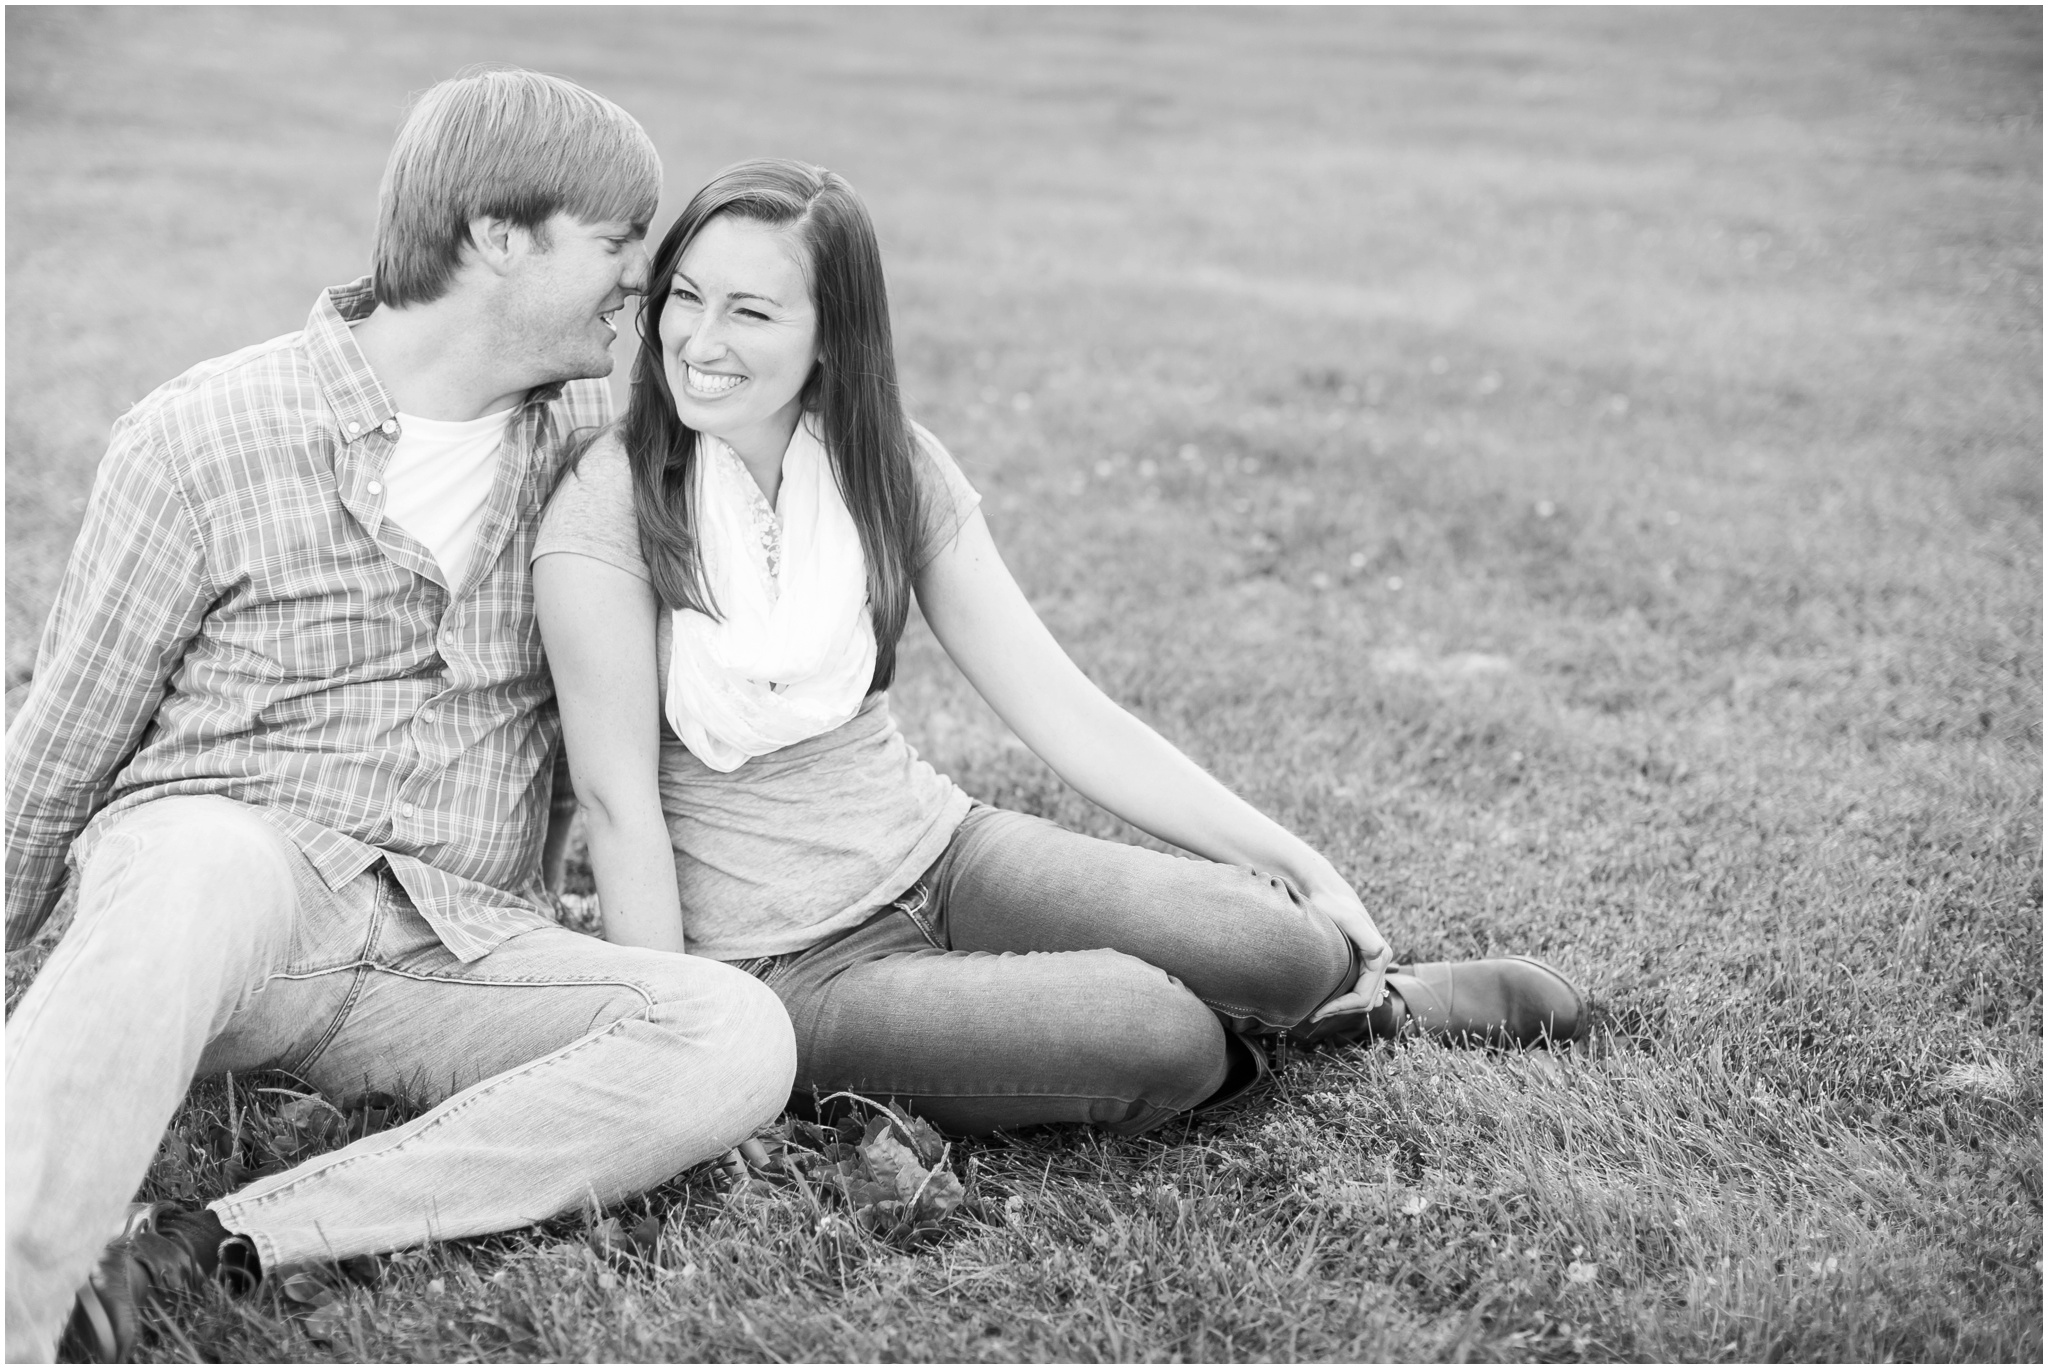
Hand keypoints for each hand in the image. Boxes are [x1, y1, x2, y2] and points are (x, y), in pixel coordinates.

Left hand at [1302, 879, 1393, 1022]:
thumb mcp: (1348, 919)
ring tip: (1318, 1009)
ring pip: (1364, 997)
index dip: (1342, 1008)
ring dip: (1344, 1007)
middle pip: (1365, 1001)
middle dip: (1341, 1010)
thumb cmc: (1333, 905)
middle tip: (1313, 1014)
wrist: (1328, 892)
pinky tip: (1326, 997)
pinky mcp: (1364, 961)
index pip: (1364, 997)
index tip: (1318, 1010)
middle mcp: (1380, 960)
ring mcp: (1373, 962)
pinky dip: (1346, 998)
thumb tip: (1379, 954)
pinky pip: (1360, 988)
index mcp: (1380, 956)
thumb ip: (1364, 935)